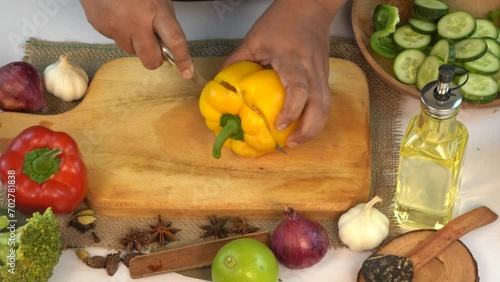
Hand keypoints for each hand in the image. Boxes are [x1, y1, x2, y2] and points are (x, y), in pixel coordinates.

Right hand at [80, 0, 193, 77]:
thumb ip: (164, 19)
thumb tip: (169, 42)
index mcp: (156, 10)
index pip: (175, 40)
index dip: (183, 59)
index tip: (187, 72)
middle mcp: (137, 22)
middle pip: (151, 59)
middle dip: (154, 59)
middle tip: (153, 49)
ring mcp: (117, 27)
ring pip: (131, 51)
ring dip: (134, 43)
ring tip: (129, 21)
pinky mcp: (102, 29)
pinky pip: (115, 41)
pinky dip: (119, 33)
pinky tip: (117, 17)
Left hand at [223, 0, 345, 147]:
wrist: (310, 6)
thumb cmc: (281, 20)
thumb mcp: (254, 38)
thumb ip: (237, 61)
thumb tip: (221, 86)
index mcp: (292, 58)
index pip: (299, 89)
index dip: (291, 110)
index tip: (278, 125)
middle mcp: (311, 68)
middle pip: (320, 104)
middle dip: (308, 129)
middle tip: (290, 143)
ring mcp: (322, 72)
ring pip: (326, 106)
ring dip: (314, 127)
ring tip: (296, 141)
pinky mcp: (325, 76)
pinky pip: (325, 101)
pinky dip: (316, 118)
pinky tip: (303, 127)